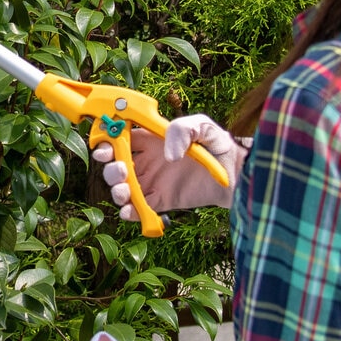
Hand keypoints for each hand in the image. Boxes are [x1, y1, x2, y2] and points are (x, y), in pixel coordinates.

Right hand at [93, 114, 248, 220]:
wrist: (236, 178)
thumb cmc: (219, 147)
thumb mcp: (204, 128)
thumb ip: (184, 129)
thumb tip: (168, 155)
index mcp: (152, 139)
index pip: (121, 137)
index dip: (107, 140)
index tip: (104, 145)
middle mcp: (148, 161)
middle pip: (116, 164)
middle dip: (110, 167)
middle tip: (120, 170)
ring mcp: (152, 182)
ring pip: (122, 187)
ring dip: (117, 190)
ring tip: (125, 191)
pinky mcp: (160, 202)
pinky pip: (138, 209)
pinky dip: (130, 212)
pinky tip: (131, 211)